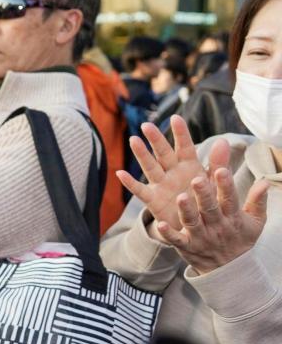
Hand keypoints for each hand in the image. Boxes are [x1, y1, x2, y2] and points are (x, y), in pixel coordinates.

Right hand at [117, 115, 229, 236]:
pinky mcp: (153, 200)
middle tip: (147, 125)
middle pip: (163, 153)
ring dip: (142, 155)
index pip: (184, 146)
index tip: (175, 118)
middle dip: (156, 139)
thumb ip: (218, 162)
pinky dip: (130, 183)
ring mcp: (161, 185)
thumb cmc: (205, 200)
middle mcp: (173, 172)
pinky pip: (140, 191)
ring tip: (134, 140)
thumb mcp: (215, 182)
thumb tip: (223, 141)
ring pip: (150, 167)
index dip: (180, 133)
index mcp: (189, 166)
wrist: (195, 226)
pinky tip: (120, 174)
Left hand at [155, 169, 268, 273]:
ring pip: (192, 222)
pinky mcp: (187, 246)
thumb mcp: (255, 220)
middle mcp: (216, 226)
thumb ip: (257, 200)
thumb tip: (265, 181)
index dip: (226, 186)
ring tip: (181, 197)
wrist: (230, 268)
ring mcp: (200, 237)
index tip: (222, 171)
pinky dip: (168, 234)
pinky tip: (160, 225)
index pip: (230, 199)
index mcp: (233, 217)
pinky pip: (176, 240)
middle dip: (204, 195)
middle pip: (209, 209)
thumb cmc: (241, 237)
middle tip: (197, 180)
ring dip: (186, 211)